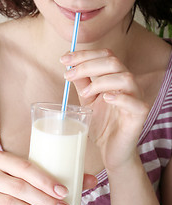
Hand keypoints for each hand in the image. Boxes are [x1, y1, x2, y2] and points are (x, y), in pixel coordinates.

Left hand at [61, 49, 148, 171]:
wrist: (111, 149)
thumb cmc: (101, 125)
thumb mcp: (87, 101)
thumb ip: (82, 84)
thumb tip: (70, 67)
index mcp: (115, 78)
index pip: (104, 56)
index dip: (84, 54)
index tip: (64, 59)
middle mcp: (127, 85)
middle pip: (113, 62)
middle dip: (87, 65)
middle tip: (68, 75)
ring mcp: (135, 99)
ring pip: (125, 78)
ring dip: (101, 82)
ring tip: (85, 93)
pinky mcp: (139, 115)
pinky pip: (134, 102)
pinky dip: (120, 97)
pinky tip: (106, 98)